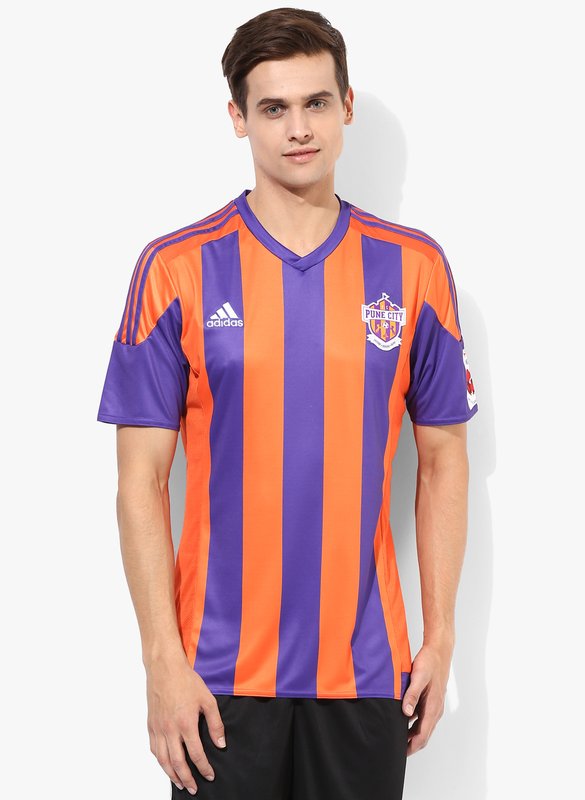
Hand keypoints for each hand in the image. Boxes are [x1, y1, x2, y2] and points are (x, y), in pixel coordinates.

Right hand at [146, 658, 226, 793]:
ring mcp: (158, 728)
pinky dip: (159, 761)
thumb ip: (215, 724)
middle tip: (194, 788)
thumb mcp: (208, 700)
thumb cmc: (186, 681)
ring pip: (163, 760)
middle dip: (187, 779)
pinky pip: (154, 749)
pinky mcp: (151, 725)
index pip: (196, 754)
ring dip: (172, 774)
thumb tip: (220, 744)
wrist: (165, 668)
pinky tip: (165, 764)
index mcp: (186, 724)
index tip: (210, 775)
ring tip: (180, 783)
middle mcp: (170, 729)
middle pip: (177, 763)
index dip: (204, 768)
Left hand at [401, 639, 452, 755]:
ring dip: (411, 734)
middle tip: (395, 749)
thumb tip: (406, 713)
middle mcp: (434, 710)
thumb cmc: (429, 663)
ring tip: (396, 737)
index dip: (412, 746)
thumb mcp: (419, 677)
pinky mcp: (429, 700)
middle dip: (411, 744)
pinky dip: (412, 723)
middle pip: (423, 734)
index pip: (422, 735)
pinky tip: (400, 720)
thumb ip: (412, 695)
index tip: (400, 753)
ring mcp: (433, 706)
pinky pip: (421, 717)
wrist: (439, 652)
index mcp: (433, 707)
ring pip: (422, 726)